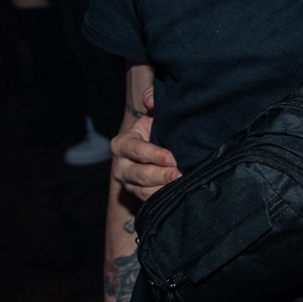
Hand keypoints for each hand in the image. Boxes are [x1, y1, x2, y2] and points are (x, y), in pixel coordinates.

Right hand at [111, 86, 179, 203]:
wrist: (158, 147)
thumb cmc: (156, 129)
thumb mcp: (153, 113)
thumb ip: (152, 99)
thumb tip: (151, 102)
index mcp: (122, 144)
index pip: (133, 149)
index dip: (151, 154)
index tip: (171, 157)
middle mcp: (122, 166)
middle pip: (138, 174)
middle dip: (159, 175)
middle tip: (179, 174)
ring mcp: (129, 184)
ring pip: (143, 191)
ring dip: (162, 190)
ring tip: (180, 186)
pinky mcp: (140, 196)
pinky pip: (149, 201)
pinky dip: (163, 199)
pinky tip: (178, 195)